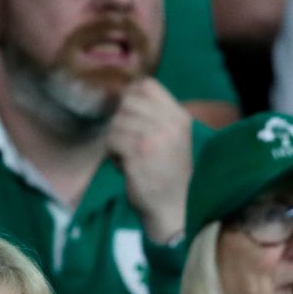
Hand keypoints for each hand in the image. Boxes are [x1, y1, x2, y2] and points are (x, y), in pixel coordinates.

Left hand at [106, 78, 192, 244]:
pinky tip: (123, 164)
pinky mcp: (137, 154)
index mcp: (180, 117)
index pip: (148, 86)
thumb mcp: (174, 138)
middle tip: (126, 139)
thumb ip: (156, 116)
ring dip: (115, 138)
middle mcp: (169, 124)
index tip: (127, 112)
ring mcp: (153, 138)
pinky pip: (112, 140)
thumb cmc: (170, 173)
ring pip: (117, 121)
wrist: (173, 207)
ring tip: (126, 154)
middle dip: (121, 119)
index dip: (131, 94)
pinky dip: (112, 152)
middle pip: (128, 102)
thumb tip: (125, 93)